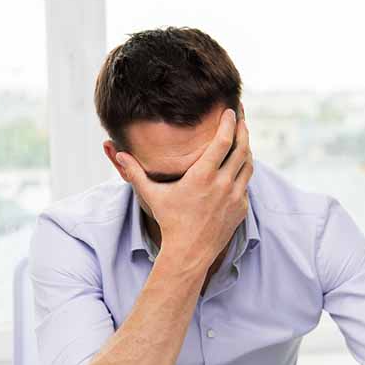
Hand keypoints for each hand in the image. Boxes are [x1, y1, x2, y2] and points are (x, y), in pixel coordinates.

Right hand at [116, 108, 252, 272]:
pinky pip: (246, 184)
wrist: (189, 252)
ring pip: (248, 165)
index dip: (229, 123)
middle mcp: (222, 184)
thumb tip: (117, 154)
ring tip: (242, 138)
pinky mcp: (241, 208)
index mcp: (202, 176)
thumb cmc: (170, 222)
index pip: (223, 140)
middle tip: (241, 118)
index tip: (231, 111)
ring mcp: (235, 197)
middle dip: (243, 130)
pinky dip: (243, 172)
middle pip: (242, 148)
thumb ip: (135, 173)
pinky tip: (238, 166)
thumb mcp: (152, 195)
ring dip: (246, 149)